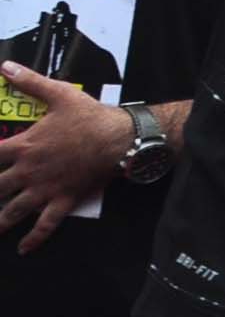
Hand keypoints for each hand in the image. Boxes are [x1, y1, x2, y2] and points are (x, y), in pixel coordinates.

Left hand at [0, 63, 130, 254]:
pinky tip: (23, 249)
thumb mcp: (60, 95)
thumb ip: (30, 82)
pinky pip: (46, 224)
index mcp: (24, 146)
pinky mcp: (63, 200)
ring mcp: (45, 189)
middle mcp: (28, 171)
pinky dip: (34, 239)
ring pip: (12, 211)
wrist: (121, 139)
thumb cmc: (90, 117)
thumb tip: (5, 66)